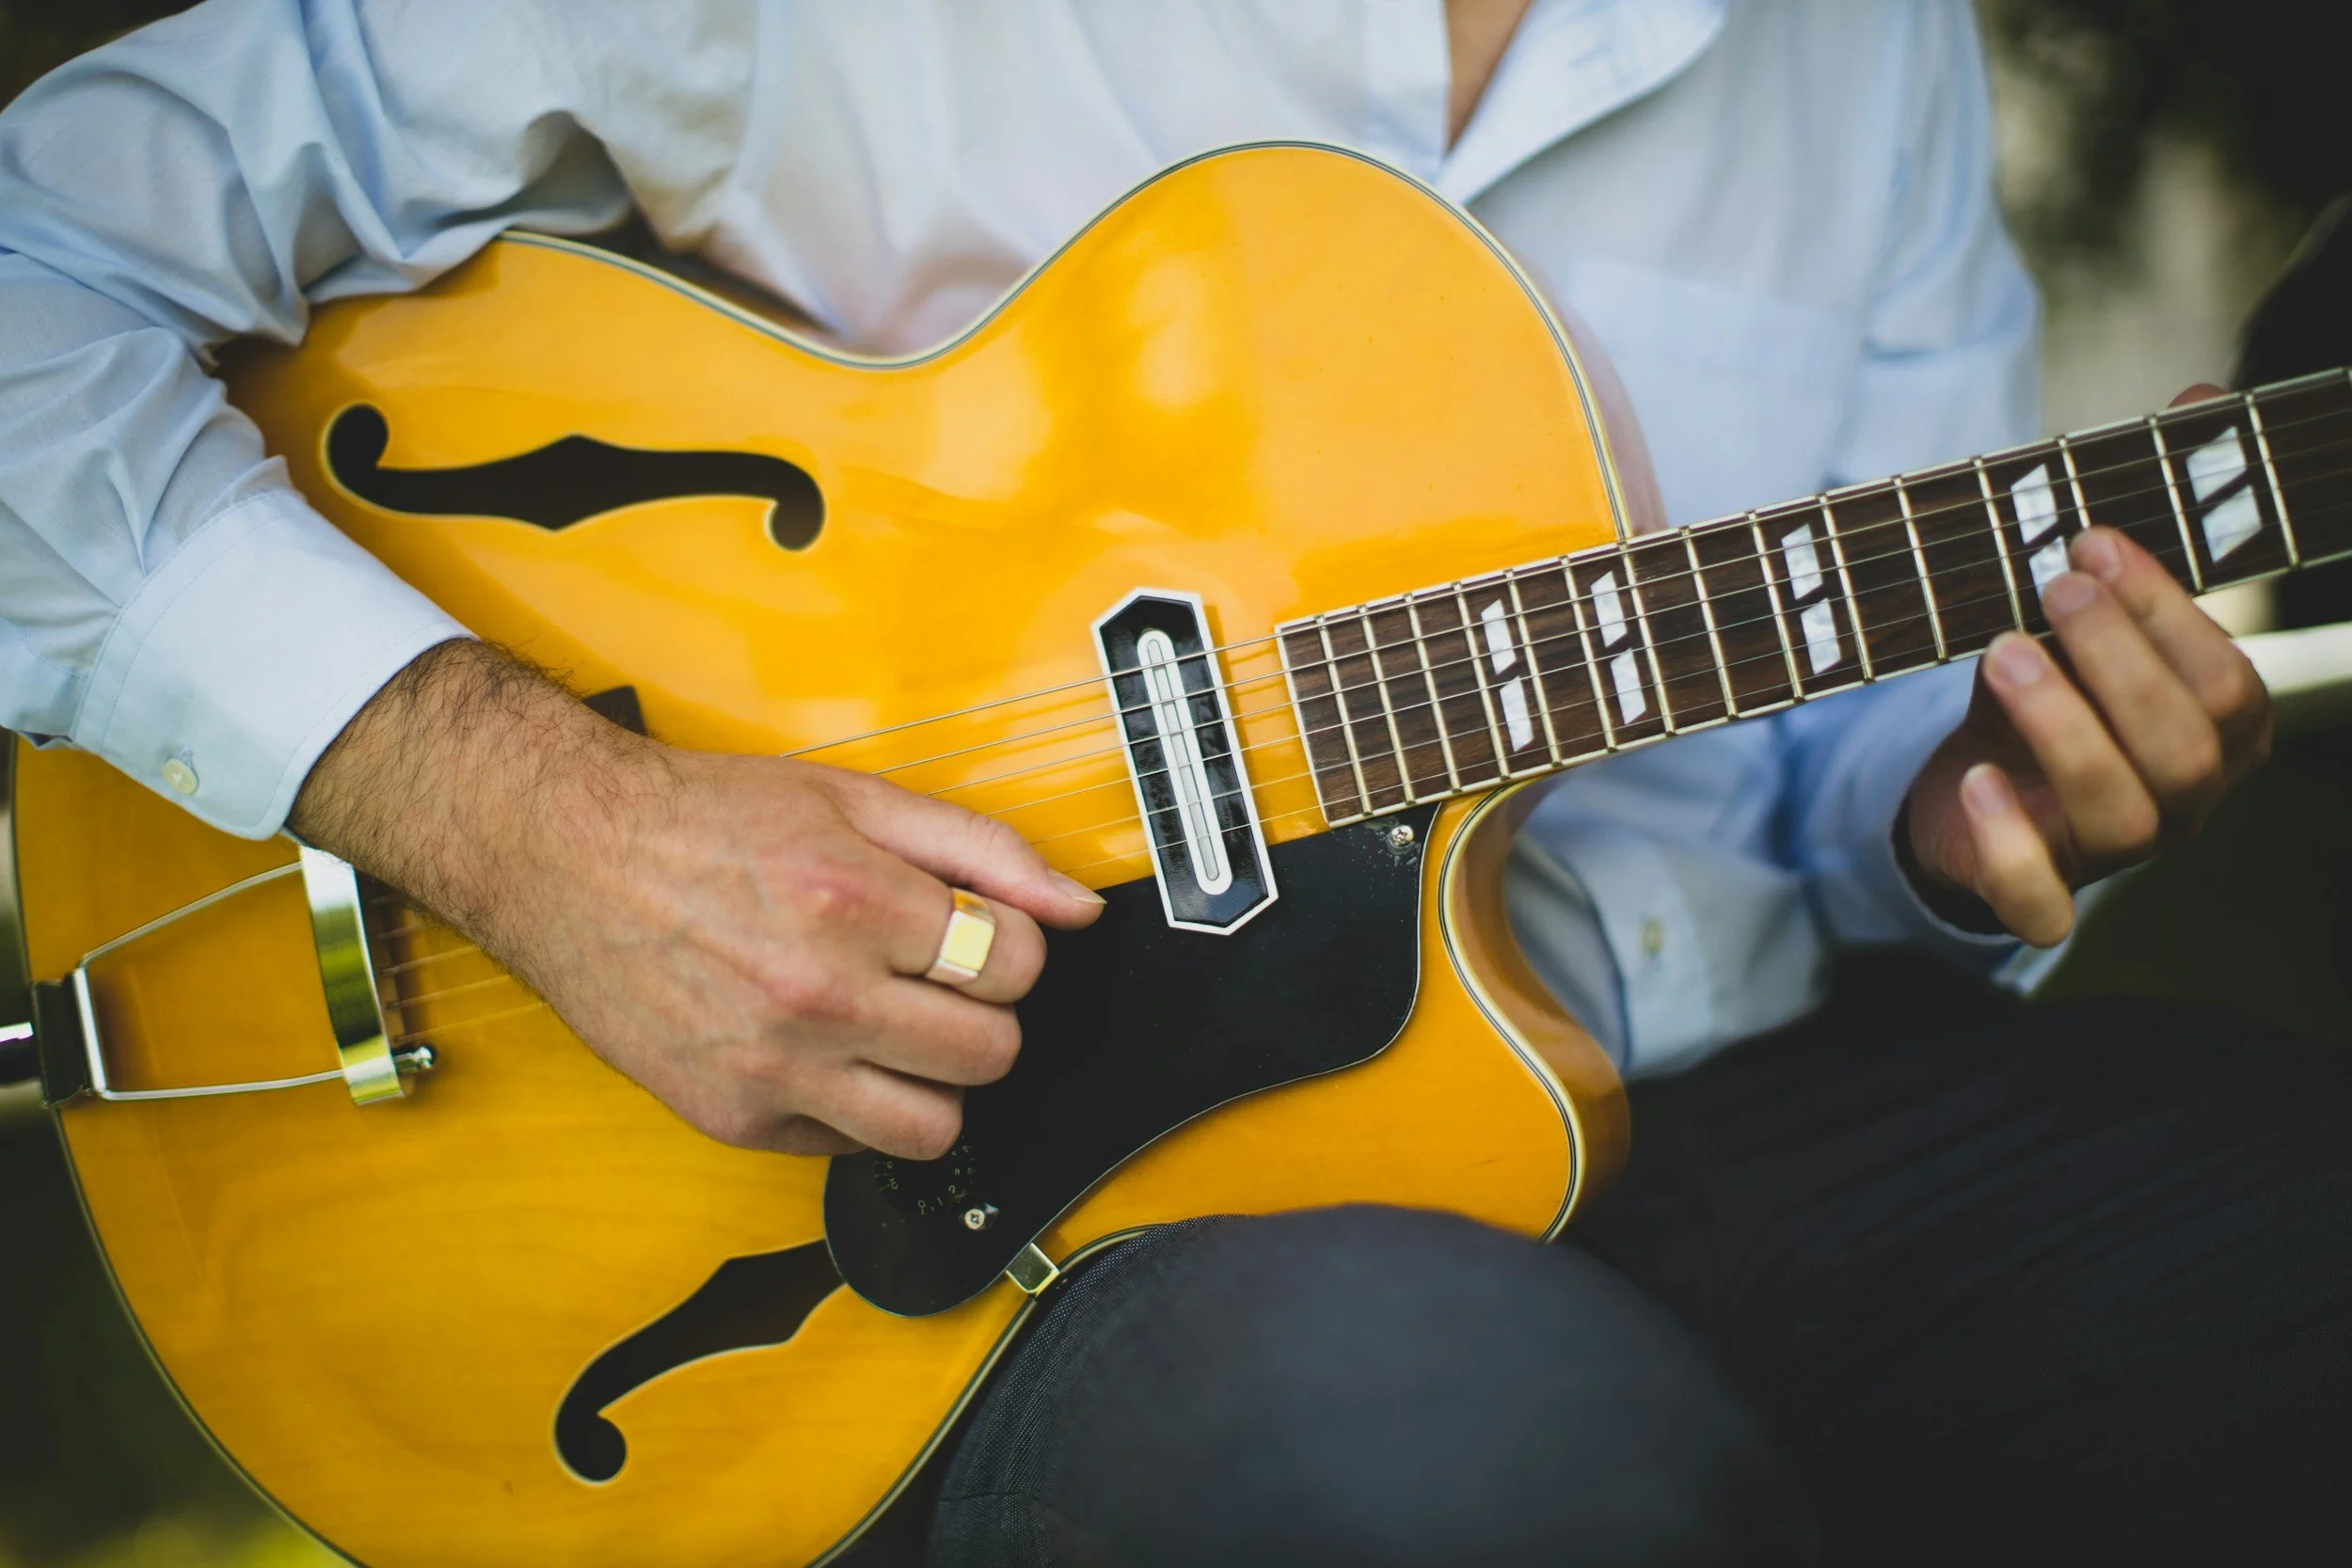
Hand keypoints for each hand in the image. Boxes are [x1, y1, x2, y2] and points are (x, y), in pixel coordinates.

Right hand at [291, 641, 1103, 1157]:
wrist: (564, 856)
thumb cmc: (709, 819)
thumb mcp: (856, 797)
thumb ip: (982, 849)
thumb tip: (1079, 908)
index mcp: (858, 900)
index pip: (1017, 967)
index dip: (1007, 946)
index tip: (971, 933)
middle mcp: (820, 993)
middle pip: (990, 1052)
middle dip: (980, 1012)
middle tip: (934, 978)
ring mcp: (774, 1068)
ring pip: (935, 1126)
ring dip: (934, 1080)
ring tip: (896, 1028)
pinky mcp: (735, 1119)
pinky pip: (853, 1150)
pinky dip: (858, 1109)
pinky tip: (828, 1051)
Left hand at [1903, 388, 2273, 944]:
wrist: (1972, 786)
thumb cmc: (2050, 683)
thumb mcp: (2087, 600)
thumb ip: (2149, 513)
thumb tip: (2197, 397)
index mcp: (2220, 730)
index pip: (2228, 679)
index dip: (2168, 610)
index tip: (2094, 538)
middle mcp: (2184, 799)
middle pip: (2186, 747)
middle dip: (2119, 658)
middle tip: (2051, 583)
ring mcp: (2113, 854)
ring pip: (2125, 815)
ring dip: (2065, 726)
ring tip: (2002, 649)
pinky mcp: (2036, 893)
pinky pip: (2043, 904)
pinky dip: (2011, 848)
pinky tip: (1974, 779)